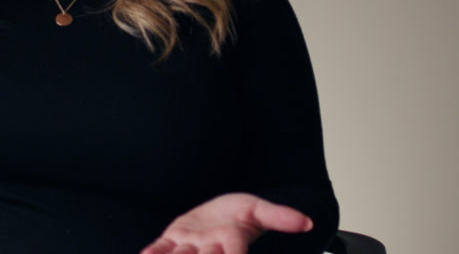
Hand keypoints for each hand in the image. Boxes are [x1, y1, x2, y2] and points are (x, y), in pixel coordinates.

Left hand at [140, 192, 311, 253]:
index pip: (234, 251)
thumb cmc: (239, 214)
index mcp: (233, 240)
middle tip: (200, 251)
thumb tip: (307, 222)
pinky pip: (159, 248)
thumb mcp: (259, 209)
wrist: (218, 213)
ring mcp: (189, 246)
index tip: (230, 249)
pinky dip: (152, 253)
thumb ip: (279, 216)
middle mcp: (210, 248)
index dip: (232, 253)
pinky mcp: (171, 240)